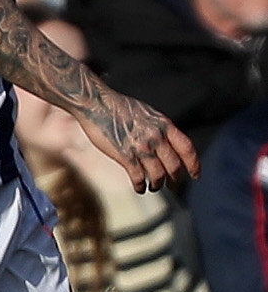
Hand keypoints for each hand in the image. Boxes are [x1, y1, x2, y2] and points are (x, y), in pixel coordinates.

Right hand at [77, 87, 196, 192]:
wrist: (96, 104)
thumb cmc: (119, 107)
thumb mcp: (148, 114)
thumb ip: (160, 129)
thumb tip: (168, 144)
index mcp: (164, 125)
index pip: (187, 149)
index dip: (194, 164)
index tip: (195, 175)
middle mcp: (156, 137)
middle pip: (174, 166)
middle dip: (175, 179)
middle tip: (172, 185)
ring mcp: (140, 147)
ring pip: (157, 175)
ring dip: (157, 185)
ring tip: (154, 187)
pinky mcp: (124, 155)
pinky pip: (138, 177)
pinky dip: (140, 186)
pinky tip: (139, 188)